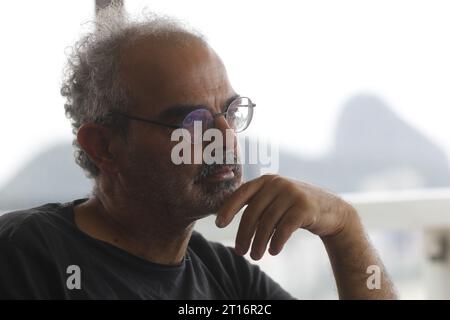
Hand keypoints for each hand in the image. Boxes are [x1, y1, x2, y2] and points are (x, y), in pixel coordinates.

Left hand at [216, 174, 357, 259]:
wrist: (331, 210)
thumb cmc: (294, 207)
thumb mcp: (275, 199)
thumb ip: (255, 203)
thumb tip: (222, 215)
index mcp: (267, 180)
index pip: (242, 192)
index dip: (228, 208)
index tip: (218, 224)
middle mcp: (278, 184)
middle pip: (253, 212)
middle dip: (244, 234)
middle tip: (240, 251)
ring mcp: (292, 194)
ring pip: (267, 223)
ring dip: (259, 243)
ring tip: (255, 256)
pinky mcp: (305, 207)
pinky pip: (284, 228)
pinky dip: (276, 242)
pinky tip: (273, 251)